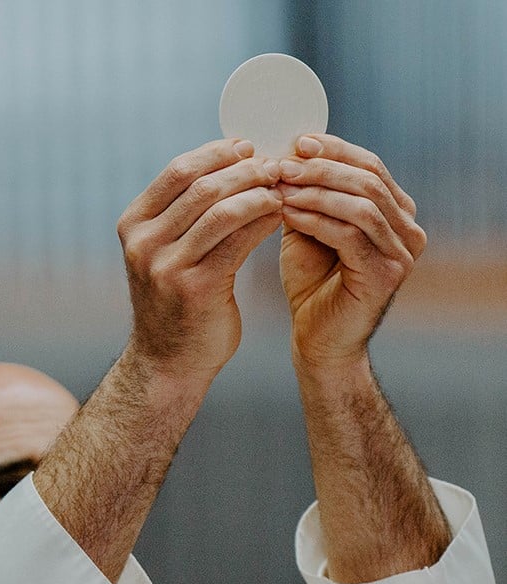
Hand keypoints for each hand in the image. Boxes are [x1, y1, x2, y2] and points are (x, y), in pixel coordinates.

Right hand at [118, 139, 283, 382]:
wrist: (168, 360)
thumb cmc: (174, 301)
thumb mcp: (163, 252)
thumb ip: (182, 215)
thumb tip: (228, 166)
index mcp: (134, 224)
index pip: (178, 170)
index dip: (217, 152)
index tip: (247, 146)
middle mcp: (144, 242)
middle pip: (202, 185)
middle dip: (244, 169)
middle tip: (274, 165)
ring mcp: (167, 266)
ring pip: (222, 210)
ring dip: (258, 192)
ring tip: (281, 187)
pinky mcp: (197, 288)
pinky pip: (238, 241)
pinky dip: (263, 221)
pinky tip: (280, 214)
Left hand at [278, 134, 424, 368]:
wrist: (317, 339)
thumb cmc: (312, 284)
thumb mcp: (308, 230)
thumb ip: (307, 196)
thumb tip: (288, 155)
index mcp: (395, 213)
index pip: (369, 166)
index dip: (334, 149)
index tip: (297, 141)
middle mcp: (408, 230)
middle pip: (368, 180)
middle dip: (322, 168)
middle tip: (282, 164)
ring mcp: (402, 253)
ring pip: (361, 204)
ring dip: (316, 191)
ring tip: (279, 186)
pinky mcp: (386, 274)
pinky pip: (350, 234)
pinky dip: (316, 219)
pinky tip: (287, 213)